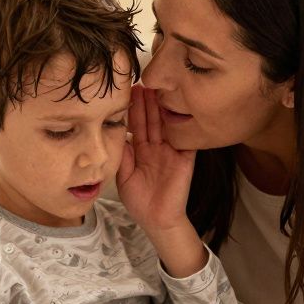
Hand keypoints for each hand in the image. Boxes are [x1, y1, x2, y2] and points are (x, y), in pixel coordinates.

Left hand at [116, 85, 195, 232]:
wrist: (158, 220)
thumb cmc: (140, 201)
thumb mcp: (124, 176)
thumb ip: (122, 155)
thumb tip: (118, 134)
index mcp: (141, 151)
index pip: (136, 126)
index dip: (132, 110)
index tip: (126, 93)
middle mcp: (156, 148)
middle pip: (151, 120)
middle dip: (146, 103)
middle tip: (142, 83)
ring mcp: (171, 151)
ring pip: (165, 125)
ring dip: (160, 108)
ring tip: (155, 90)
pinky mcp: (185, 157)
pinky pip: (184, 138)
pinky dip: (181, 124)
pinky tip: (177, 109)